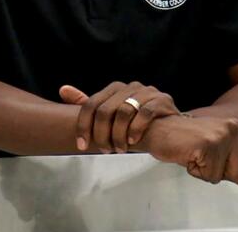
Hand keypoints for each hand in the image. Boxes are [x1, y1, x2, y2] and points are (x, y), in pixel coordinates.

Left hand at [59, 82, 179, 152]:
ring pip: (123, 111)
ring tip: (119, 149)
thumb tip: (63, 89)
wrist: (174, 133)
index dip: (83, 126)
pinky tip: (133, 141)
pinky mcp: (163, 100)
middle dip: (101, 134)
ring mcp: (148, 92)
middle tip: (104, 150)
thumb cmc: (139, 126)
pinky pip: (144, 113)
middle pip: (105, 110)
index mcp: (116, 88)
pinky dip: (136, 129)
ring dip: (118, 135)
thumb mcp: (112, 117)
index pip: (91, 104)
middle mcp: (131, 86)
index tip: (81, 145)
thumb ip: (89, 105)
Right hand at [142, 115, 237, 190]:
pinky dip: (194, 171)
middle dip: (215, 171)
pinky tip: (188, 154)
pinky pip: (208, 175)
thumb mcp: (216, 155)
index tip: (209, 153)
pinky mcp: (209, 145)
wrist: (158, 129)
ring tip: (193, 153)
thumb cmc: (184, 140)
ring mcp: (221, 136)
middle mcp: (233, 128)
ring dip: (203, 171)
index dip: (224, 167)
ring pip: (220, 176)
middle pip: (237, 173)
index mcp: (237, 127)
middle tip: (200, 154)